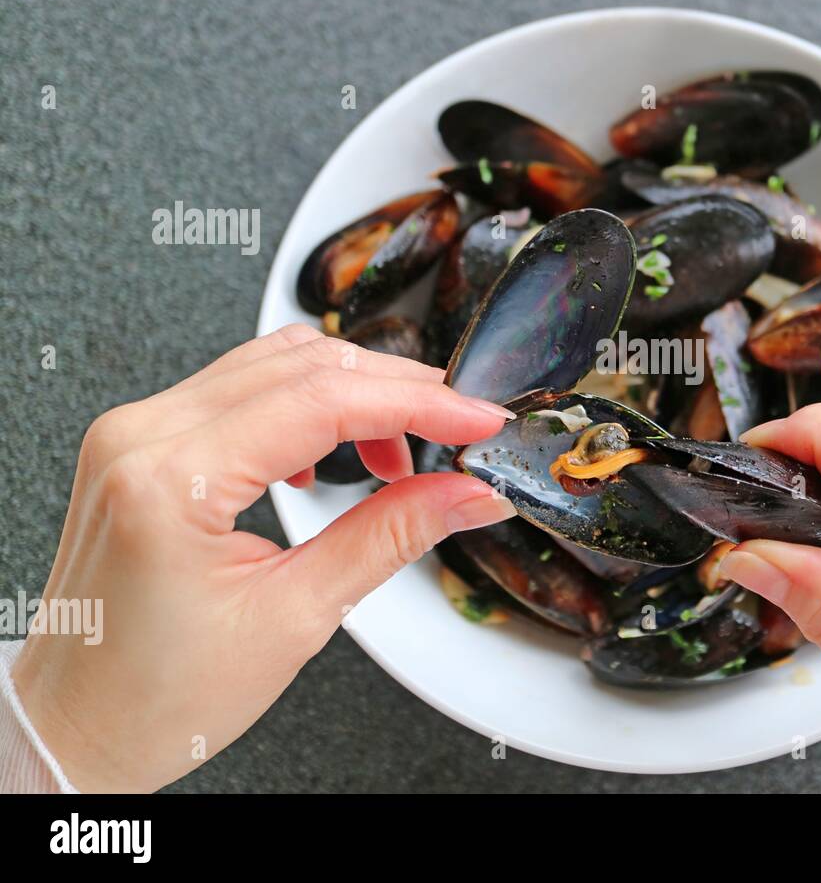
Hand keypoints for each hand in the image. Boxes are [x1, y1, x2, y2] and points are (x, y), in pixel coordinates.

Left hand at [12, 325, 516, 791]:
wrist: (77, 724)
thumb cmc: (158, 694)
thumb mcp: (296, 617)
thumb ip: (390, 536)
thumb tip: (467, 493)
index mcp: (171, 481)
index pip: (322, 401)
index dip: (416, 402)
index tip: (476, 418)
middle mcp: (141, 436)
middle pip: (300, 364)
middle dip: (394, 386)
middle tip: (458, 423)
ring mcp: (135, 431)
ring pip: (271, 362)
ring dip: (352, 389)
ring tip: (401, 446)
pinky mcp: (141, 441)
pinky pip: (238, 387)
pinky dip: (304, 402)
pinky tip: (329, 453)